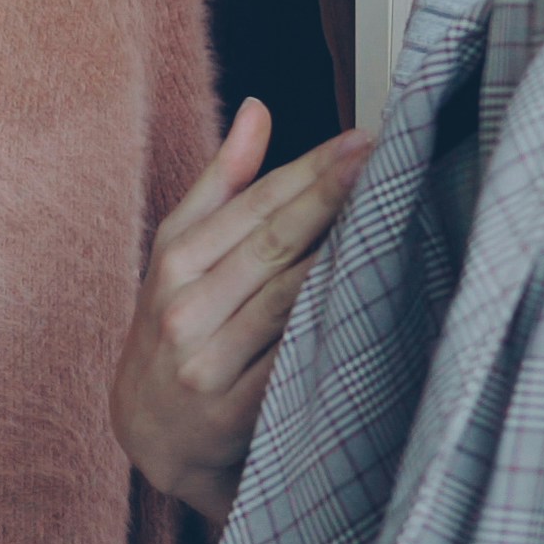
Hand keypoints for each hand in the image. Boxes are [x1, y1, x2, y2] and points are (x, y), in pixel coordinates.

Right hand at [113, 102, 375, 525]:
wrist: (153, 434)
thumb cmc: (174, 328)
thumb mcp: (178, 253)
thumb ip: (219, 183)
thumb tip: (257, 109)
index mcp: (172, 262)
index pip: (249, 206)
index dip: (307, 171)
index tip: (360, 141)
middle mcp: (183, 307)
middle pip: (271, 244)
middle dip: (330, 198)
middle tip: (385, 161)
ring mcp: (207, 360)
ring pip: (286, 296)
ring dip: (340, 255)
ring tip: (390, 218)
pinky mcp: (235, 409)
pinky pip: (293, 357)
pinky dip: (328, 324)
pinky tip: (368, 297)